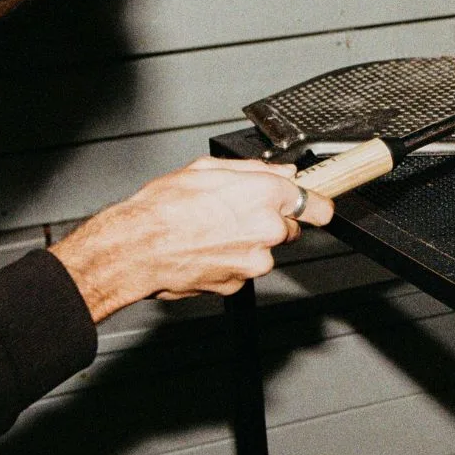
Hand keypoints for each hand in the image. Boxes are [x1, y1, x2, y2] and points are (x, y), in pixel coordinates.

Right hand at [49, 157, 333, 322]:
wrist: (136, 248)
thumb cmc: (164, 207)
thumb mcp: (209, 169)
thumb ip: (256, 170)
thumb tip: (284, 171)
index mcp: (266, 195)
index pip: (318, 205)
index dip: (315, 206)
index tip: (314, 206)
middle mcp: (268, 230)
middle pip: (288, 229)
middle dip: (271, 223)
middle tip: (237, 214)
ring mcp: (255, 261)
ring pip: (263, 251)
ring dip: (246, 243)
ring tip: (211, 231)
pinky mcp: (239, 284)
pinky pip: (243, 270)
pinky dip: (229, 261)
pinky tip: (204, 249)